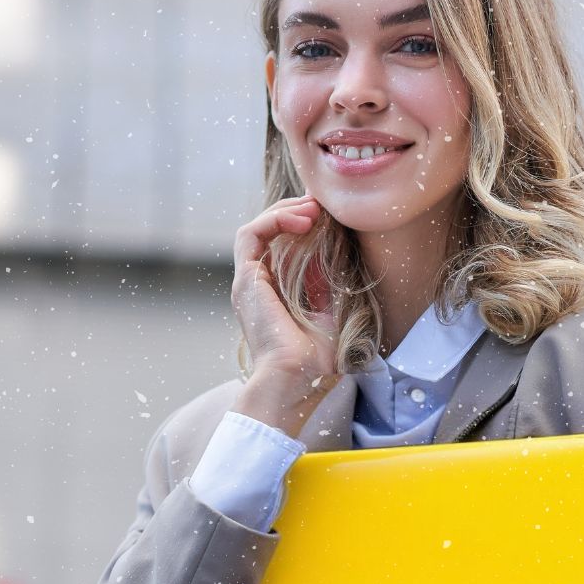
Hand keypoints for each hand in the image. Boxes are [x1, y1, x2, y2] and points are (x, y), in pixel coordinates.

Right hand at [232, 194, 338, 383]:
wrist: (294, 377)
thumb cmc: (312, 359)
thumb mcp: (329, 313)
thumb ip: (328, 286)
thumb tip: (337, 255)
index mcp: (271, 293)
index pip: (280, 245)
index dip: (300, 223)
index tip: (327, 214)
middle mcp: (255, 284)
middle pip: (268, 232)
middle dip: (295, 211)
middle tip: (323, 206)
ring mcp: (248, 281)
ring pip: (256, 228)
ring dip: (285, 211)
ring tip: (314, 209)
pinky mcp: (246, 279)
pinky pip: (251, 234)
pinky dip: (275, 219)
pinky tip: (303, 220)